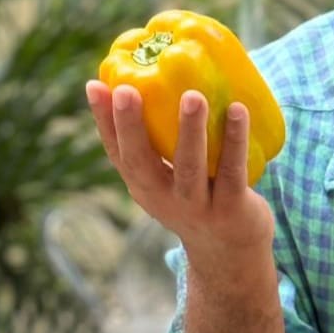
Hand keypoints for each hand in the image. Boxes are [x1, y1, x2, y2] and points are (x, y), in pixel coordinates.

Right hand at [85, 80, 275, 270]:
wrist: (231, 253)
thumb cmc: (197, 198)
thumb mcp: (169, 177)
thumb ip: (158, 142)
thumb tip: (151, 79)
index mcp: (144, 187)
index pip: (116, 153)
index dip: (103, 121)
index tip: (95, 85)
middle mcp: (163, 199)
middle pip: (142, 162)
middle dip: (132, 125)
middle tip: (128, 88)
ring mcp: (197, 207)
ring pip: (190, 167)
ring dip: (190, 131)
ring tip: (193, 96)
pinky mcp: (231, 209)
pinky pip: (232, 171)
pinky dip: (235, 140)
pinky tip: (238, 109)